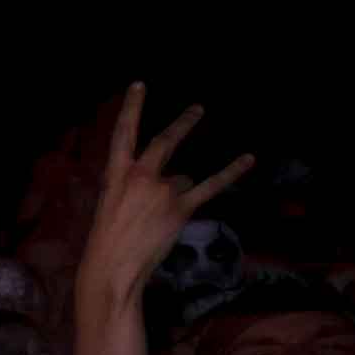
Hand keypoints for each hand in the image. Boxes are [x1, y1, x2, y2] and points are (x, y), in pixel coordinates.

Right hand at [78, 83, 254, 304]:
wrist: (112, 268)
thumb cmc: (106, 244)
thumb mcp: (110, 207)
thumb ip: (133, 189)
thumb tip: (171, 183)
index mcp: (115, 175)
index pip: (123, 133)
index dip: (131, 107)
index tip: (139, 85)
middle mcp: (140, 175)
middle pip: (165, 140)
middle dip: (183, 123)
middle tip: (198, 109)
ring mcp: (162, 189)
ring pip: (182, 179)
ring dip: (178, 195)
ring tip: (161, 220)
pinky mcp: (181, 207)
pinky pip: (211, 185)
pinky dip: (231, 171)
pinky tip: (248, 158)